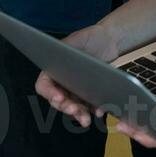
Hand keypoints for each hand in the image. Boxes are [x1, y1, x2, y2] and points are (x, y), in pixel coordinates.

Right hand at [34, 25, 155, 148]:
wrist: (111, 41)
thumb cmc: (90, 37)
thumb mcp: (77, 38)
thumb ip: (67, 47)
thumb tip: (57, 55)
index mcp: (54, 70)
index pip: (44, 85)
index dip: (49, 93)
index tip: (58, 97)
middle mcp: (63, 84)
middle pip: (58, 101)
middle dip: (65, 107)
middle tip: (74, 109)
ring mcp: (76, 91)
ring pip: (72, 108)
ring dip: (78, 115)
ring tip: (85, 119)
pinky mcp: (90, 96)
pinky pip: (89, 107)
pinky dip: (93, 111)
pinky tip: (100, 111)